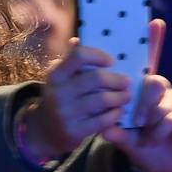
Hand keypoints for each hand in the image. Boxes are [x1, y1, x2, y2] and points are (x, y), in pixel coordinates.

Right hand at [20, 40, 135, 162]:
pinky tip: (118, 111)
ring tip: (126, 96)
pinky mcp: (74, 131)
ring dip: (120, 97)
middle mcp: (58, 92)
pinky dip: (115, 114)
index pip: (78, 56)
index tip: (111, 61)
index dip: (98, 56)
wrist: (44, 131)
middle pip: (96, 78)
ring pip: (103, 100)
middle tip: (127, 82)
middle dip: (117, 79)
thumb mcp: (59, 78)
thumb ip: (70, 61)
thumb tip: (77, 40)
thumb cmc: (60, 97)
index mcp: (55, 74)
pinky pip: (103, 120)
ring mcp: (66, 113)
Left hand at [101, 75, 171, 171]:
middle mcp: (161, 91)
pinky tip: (155, 140)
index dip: (128, 87)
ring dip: (152, 122)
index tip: (120, 103)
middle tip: (136, 121)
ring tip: (145, 137)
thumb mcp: (126, 140)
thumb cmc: (143, 143)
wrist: (164, 163)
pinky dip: (161, 131)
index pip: (137, 77)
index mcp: (144, 90)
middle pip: (155, 82)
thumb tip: (104, 130)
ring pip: (164, 103)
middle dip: (143, 103)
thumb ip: (117, 133)